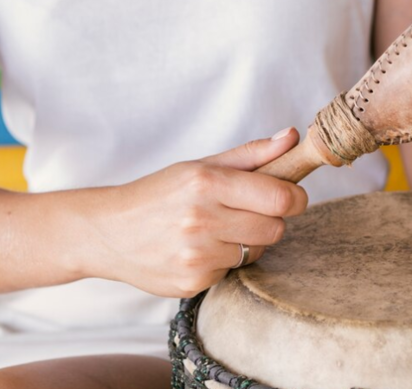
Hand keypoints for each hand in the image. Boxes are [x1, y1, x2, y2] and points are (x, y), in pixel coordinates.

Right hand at [79, 127, 307, 297]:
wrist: (107, 232)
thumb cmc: (160, 194)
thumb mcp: (202, 165)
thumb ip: (252, 153)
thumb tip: (293, 137)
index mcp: (207, 183)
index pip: (280, 198)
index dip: (296, 198)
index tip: (292, 196)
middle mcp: (201, 220)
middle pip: (276, 228)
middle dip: (270, 219)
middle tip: (247, 212)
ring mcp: (195, 256)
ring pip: (257, 251)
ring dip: (247, 241)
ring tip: (217, 230)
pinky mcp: (191, 283)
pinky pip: (232, 271)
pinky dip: (223, 261)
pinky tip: (199, 250)